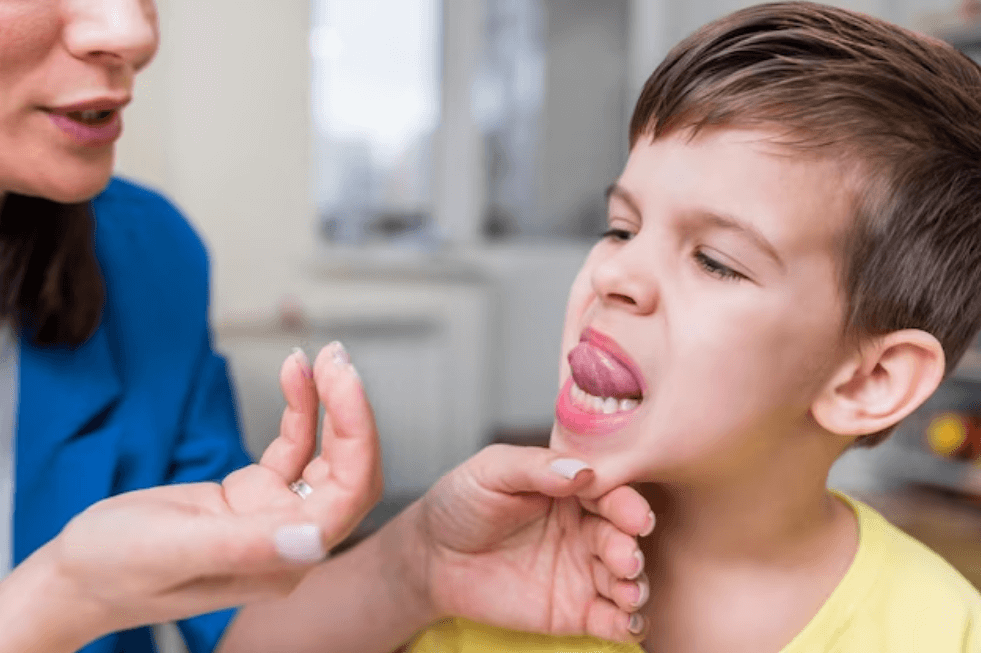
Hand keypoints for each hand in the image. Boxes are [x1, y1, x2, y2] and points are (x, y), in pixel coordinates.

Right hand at [43, 343, 381, 637]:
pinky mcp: (252, 496)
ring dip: (328, 404)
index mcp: (282, 562)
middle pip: (346, 471)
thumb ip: (246, 547)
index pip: (349, 494)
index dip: (357, 434)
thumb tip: (317, 540)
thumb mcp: (175, 549)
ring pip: (324, 455)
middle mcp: (288, 541)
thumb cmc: (113, 570)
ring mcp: (272, 517)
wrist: (72, 573)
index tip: (345, 381)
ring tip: (319, 355)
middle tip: (335, 356)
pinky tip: (294, 372)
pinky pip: (290, 447)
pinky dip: (298, 409)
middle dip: (349, 412)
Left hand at [412, 444, 653, 642]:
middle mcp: (585, 528)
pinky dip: (627, 623)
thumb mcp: (491, 471)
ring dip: (635, 586)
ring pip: (625, 579)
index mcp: (571, 490)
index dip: (626, 505)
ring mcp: (583, 571)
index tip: (636, 518)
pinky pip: (610, 619)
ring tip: (629, 594)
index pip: (610, 494)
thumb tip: (582, 471)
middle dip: (629, 549)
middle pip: (622, 537)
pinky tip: (628, 623)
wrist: (431, 557)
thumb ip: (534, 467)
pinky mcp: (574, 611)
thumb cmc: (460, 503)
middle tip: (626, 560)